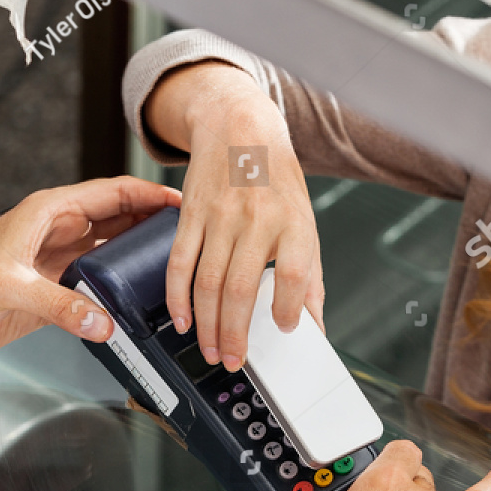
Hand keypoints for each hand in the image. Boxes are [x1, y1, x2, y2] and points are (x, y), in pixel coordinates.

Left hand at [0, 177, 180, 359]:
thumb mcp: (9, 289)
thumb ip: (59, 305)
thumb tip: (101, 321)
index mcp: (46, 214)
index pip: (109, 194)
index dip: (146, 193)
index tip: (178, 199)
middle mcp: (54, 232)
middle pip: (116, 218)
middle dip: (151, 220)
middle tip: (188, 230)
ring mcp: (55, 261)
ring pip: (109, 250)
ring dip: (137, 253)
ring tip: (173, 259)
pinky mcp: (53, 290)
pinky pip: (96, 284)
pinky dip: (118, 288)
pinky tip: (137, 294)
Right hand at [149, 63, 323, 371]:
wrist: (240, 130)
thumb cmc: (276, 182)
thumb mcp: (306, 224)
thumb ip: (309, 279)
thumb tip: (313, 327)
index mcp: (293, 224)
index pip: (293, 275)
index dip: (288, 308)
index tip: (283, 328)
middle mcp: (256, 220)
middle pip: (241, 288)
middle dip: (234, 334)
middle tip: (233, 360)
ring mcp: (220, 218)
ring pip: (207, 283)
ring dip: (207, 325)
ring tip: (211, 350)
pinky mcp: (191, 216)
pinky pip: (180, 263)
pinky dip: (177, 298)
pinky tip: (183, 320)